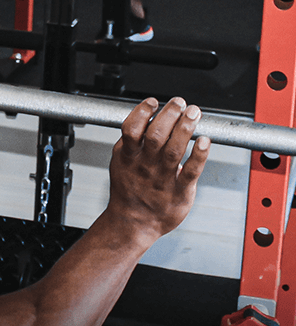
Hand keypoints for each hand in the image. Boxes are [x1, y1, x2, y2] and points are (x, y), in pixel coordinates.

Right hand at [106, 97, 209, 241]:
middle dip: (169, 115)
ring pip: (174, 149)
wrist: (134, 223)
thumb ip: (129, 143)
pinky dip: (199, 154)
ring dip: (185, 128)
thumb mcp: (120, 164)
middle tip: (179, 103)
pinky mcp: (180, 191)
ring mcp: (163, 178)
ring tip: (194, 113)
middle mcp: (145, 166)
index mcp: (129, 157)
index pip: (131, 129)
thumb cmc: (129, 192)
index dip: (142, 112)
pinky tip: (205, 141)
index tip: (153, 102)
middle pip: (156, 135)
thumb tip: (142, 119)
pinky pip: (191, 171)